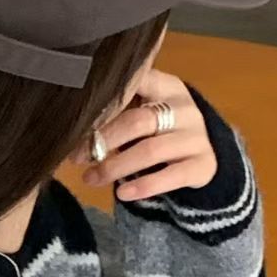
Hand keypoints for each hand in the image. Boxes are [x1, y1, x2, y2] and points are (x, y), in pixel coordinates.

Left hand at [81, 69, 215, 202]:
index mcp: (167, 86)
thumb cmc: (161, 131)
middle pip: (138, 121)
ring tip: (91, 178)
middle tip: (77, 157)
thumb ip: (119, 109)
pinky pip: (170, 177)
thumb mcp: (146, 111)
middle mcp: (184, 108)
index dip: (107, 101)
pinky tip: (122, 194)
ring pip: (150, 150)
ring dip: (115, 167)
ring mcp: (196, 137)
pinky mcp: (203, 165)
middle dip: (103, 140)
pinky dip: (143, 186)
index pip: (137, 82)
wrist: (202, 157)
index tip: (78, 117)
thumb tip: (73, 122)